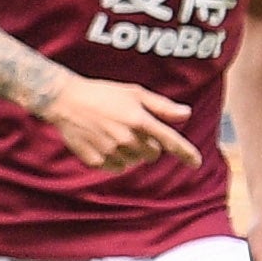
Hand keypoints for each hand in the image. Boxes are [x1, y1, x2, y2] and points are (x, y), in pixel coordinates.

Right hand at [38, 74, 197, 169]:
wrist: (65, 101)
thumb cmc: (103, 93)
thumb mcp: (134, 93)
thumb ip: (162, 106)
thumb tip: (186, 114)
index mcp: (140, 120)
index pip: (170, 141)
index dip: (186, 153)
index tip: (196, 163)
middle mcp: (128, 138)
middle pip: (152, 154)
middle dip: (148, 145)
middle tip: (132, 129)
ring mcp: (111, 151)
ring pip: (134, 162)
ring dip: (130, 152)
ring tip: (114, 134)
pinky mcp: (96, 161)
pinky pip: (116, 168)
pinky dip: (114, 159)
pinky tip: (103, 143)